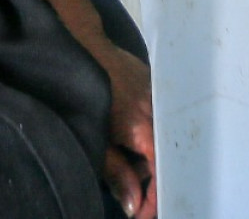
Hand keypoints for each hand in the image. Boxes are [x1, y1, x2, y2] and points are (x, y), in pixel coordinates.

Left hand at [95, 43, 157, 217]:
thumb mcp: (96, 142)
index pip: (161, 170)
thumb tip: (134, 206)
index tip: (143, 214)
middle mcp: (157, 112)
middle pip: (163, 156)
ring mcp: (159, 96)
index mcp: (142, 128)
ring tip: (125, 159)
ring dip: (148, 156)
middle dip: (149, 178)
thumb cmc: (85, 96)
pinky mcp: (156, 86)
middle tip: (130, 188)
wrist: (86, 47)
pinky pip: (160, 119)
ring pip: (162, 138)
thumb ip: (118, 174)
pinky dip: (149, 134)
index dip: (154, 197)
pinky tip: (130, 137)